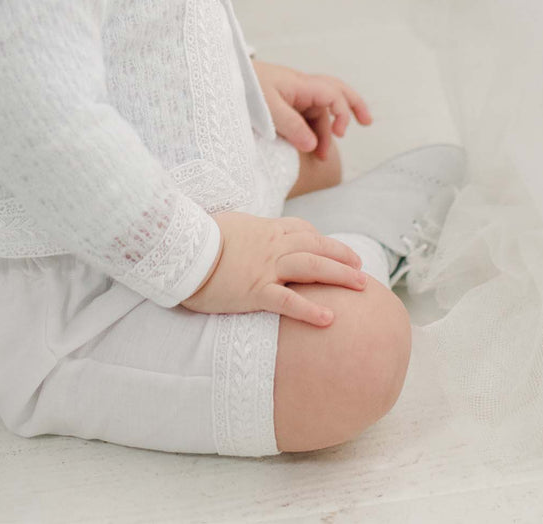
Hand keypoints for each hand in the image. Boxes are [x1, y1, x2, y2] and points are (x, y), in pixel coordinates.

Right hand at [179, 211, 368, 326]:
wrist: (181, 250)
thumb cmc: (198, 236)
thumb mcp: (228, 224)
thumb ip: (246, 229)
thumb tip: (247, 232)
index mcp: (265, 229)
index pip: (303, 231)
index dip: (323, 241)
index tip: (336, 251)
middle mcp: (271, 246)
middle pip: (316, 248)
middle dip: (342, 257)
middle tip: (361, 269)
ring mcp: (265, 268)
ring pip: (312, 268)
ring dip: (339, 275)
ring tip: (361, 286)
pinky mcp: (255, 291)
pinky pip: (289, 301)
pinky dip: (310, 310)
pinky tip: (329, 318)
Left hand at [252, 60, 372, 160]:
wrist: (220, 78)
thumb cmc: (244, 86)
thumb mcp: (266, 108)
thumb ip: (291, 126)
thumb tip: (312, 145)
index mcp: (300, 83)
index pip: (333, 93)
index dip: (342, 112)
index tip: (340, 134)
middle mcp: (300, 87)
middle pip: (335, 92)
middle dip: (353, 106)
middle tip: (367, 123)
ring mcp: (292, 95)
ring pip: (318, 110)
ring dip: (325, 131)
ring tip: (322, 156)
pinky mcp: (283, 104)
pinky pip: (305, 116)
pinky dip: (311, 130)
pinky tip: (310, 147)